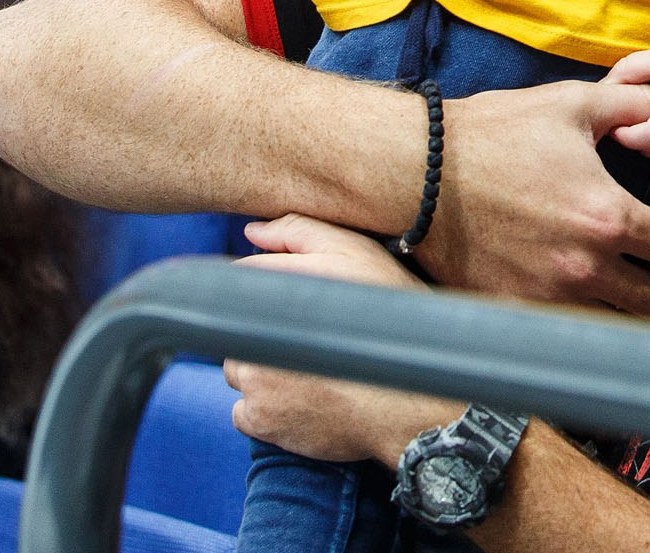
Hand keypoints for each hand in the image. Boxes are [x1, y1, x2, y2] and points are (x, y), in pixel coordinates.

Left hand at [225, 215, 456, 464]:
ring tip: (311, 372)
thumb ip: (300, 233)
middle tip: (313, 340)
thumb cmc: (394, 324)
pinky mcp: (257, 417)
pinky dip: (266, 409)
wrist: (410, 403)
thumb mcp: (358, 256)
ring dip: (263, 370)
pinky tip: (304, 401)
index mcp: (286, 283)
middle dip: (268, 329)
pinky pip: (243, 410)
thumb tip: (252, 232)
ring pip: (239, 368)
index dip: (269, 287)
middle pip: (239, 324)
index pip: (245, 274)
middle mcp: (264, 327)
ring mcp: (256, 376)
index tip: (296, 306)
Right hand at [420, 81, 649, 314]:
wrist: (417, 171)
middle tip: (648, 247)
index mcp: (606, 218)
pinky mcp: (511, 313)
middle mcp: (582, 269)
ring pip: (617, 327)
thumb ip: (633, 105)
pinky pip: (566, 334)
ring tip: (614, 268)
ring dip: (627, 300)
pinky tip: (570, 279)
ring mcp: (545, 300)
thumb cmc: (494, 133)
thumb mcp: (573, 103)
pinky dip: (580, 315)